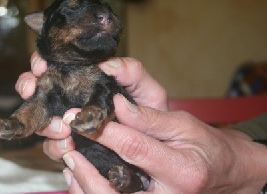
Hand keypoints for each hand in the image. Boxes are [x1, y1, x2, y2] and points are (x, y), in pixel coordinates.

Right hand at [15, 52, 167, 159]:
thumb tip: (108, 65)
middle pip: (39, 88)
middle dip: (29, 86)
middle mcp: (72, 100)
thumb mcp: (148, 92)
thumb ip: (132, 73)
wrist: (158, 150)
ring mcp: (69, 124)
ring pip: (41, 119)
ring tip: (60, 128)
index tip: (40, 67)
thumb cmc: (152, 117)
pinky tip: (66, 146)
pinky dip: (55, 146)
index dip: (42, 62)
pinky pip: (54, 147)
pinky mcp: (72, 147)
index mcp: (87, 81)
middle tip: (32, 90)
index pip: (56, 65)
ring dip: (43, 122)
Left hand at [60, 95, 266, 192]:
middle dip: (85, 166)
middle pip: (114, 187)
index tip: (79, 116)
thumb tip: (117, 104)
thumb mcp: (183, 125)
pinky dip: (89, 193)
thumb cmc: (205, 146)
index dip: (103, 131)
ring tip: (69, 159)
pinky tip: (77, 177)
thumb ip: (149, 118)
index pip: (133, 148)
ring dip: (82, 183)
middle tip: (68, 145)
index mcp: (181, 171)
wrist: (222, 173)